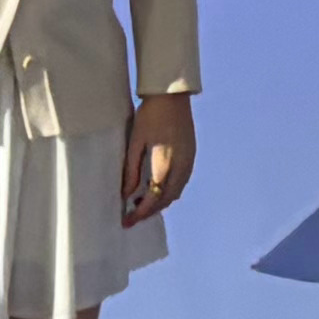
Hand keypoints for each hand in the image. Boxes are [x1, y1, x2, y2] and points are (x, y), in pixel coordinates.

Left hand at [121, 90, 196, 227]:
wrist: (172, 96)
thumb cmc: (150, 115)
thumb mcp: (135, 142)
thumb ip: (131, 170)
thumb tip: (126, 194)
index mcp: (165, 164)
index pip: (153, 199)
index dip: (139, 213)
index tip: (126, 221)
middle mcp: (181, 167)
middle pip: (166, 199)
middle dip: (149, 211)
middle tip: (131, 216)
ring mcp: (189, 162)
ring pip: (175, 193)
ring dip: (160, 202)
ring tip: (141, 203)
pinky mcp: (192, 156)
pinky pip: (181, 183)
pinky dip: (168, 191)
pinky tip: (156, 187)